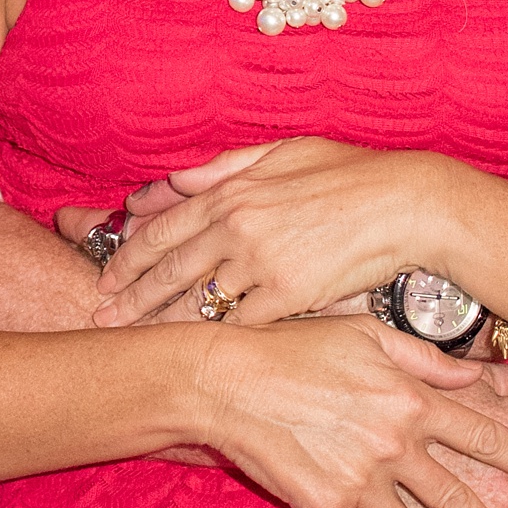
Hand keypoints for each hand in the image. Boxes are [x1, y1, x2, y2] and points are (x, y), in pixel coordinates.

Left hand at [89, 141, 452, 327]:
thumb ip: (223, 168)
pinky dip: (215, 338)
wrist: (406, 205)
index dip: (128, 258)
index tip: (105, 279)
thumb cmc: (350, 175)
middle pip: (168, 271)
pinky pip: (239, 324)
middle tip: (101, 319)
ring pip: (196, 302)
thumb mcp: (283, 153)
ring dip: (161, 324)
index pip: (162, 230)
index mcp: (231, 191)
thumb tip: (174, 180)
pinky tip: (195, 353)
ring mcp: (260, 263)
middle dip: (129, 298)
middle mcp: (236, 226)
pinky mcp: (289, 296)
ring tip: (133, 342)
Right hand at [202, 314, 507, 507]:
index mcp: (412, 398)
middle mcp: (396, 444)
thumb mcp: (366, 333)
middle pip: (461, 497)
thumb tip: (474, 378)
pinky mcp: (329, 506)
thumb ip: (426, 359)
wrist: (228, 384)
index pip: (486, 435)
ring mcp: (362, 481)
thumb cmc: (296, 348)